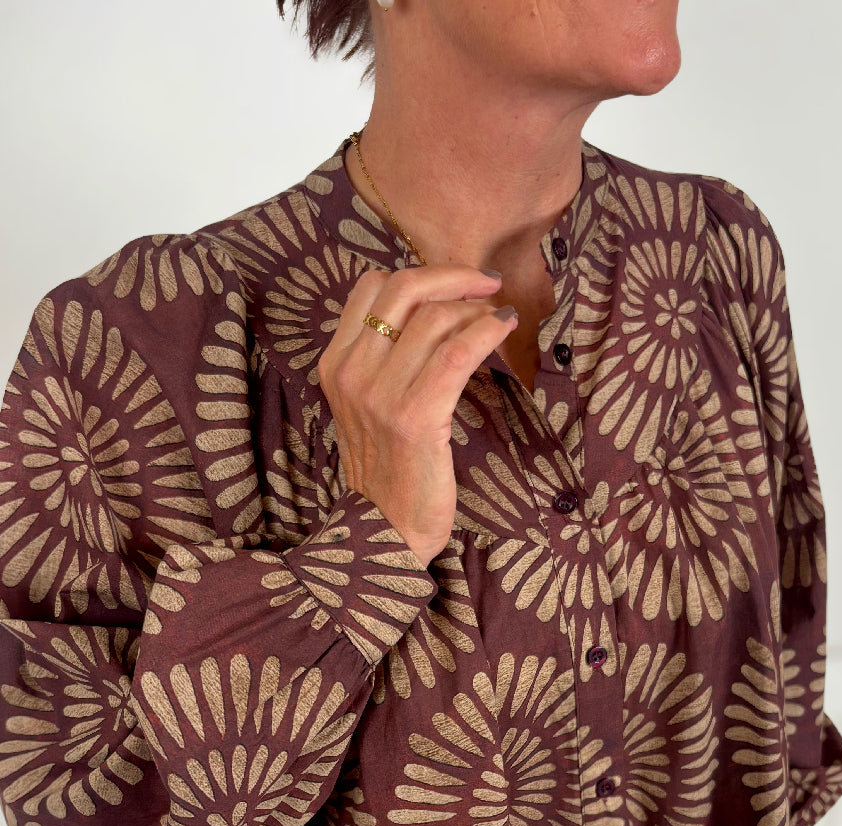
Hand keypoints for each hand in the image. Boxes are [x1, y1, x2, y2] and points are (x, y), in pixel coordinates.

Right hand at [316, 265, 517, 566]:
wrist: (385, 532)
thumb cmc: (389, 472)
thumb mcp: (368, 409)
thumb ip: (383, 362)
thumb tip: (432, 313)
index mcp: (335, 365)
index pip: (371, 287)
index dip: (420, 276)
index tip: (455, 287)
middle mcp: (351, 373)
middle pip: (403, 287)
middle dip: (453, 275)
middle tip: (487, 285)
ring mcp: (380, 395)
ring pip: (436, 317)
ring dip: (477, 308)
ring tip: (498, 319)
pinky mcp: (416, 417)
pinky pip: (458, 351)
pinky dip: (487, 331)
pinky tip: (503, 330)